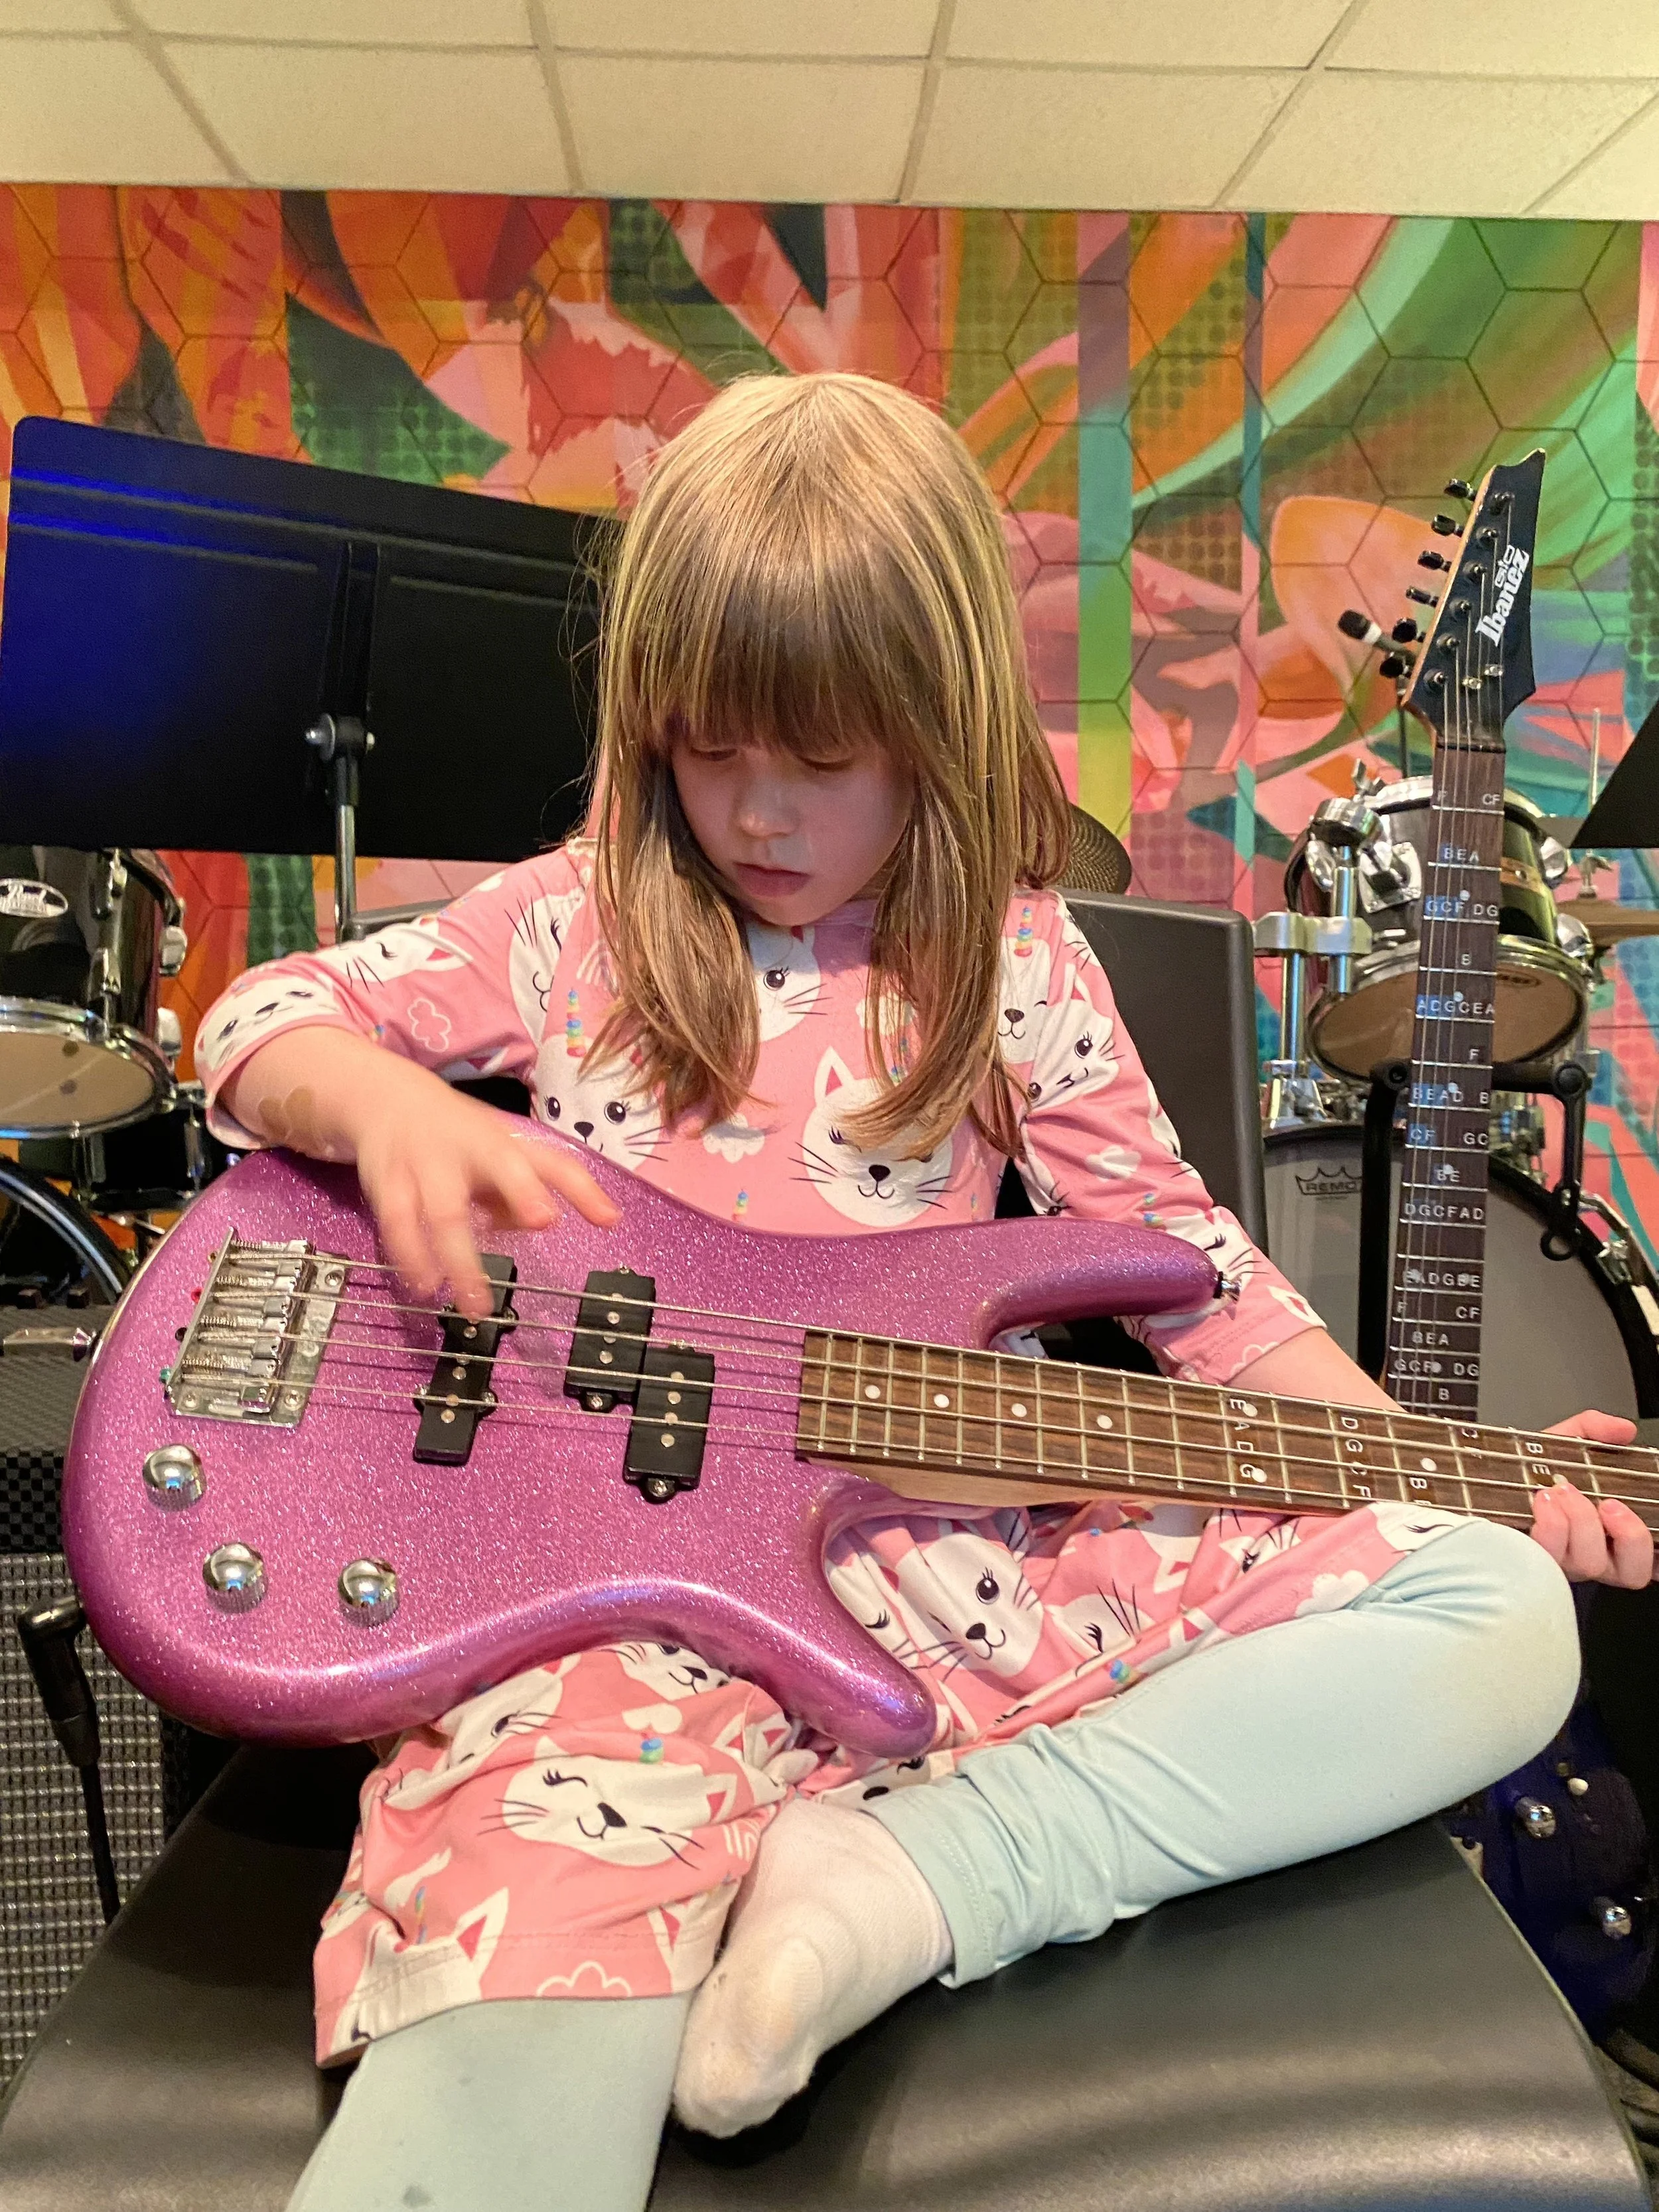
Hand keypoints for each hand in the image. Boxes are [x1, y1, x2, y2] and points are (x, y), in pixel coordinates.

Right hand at [222, 1029, 617, 1316]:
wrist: (384, 1099)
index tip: (609, 1219)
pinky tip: (424, 1284)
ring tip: (475, 1303)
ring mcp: (428, 1164)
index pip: (555, 1162)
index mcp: (508, 1143)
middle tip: (542, 1220)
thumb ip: (519, 1192)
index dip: (582, 1189)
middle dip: (521, 1190)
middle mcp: (472, 1148)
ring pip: (444, 1210)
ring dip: (459, 1258)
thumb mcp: (496, 1154)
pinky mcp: (389, 1183)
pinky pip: (398, 1222)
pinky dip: (411, 1255)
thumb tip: (535, 1224)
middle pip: (501, 1165)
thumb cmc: (457, 1138)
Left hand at [1530, 1410, 1650, 1586]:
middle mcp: (1588, 1556)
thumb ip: (1593, 1431)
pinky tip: (1538, 1504)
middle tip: (1590, 1496)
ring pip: (1588, 1565)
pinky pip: (1545, 1563)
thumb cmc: (1522, 1467)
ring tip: (1554, 1492)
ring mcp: (1558, 1563)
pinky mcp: (1526, 1563)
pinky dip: (1548, 1530)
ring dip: (1577, 1524)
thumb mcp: (1561, 1443)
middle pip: (1627, 1571)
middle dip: (1620, 1530)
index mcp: (1606, 1535)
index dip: (1644, 1545)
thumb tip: (1624, 1429)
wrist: (1472, 1473)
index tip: (1619, 1507)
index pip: (1644, 1561)